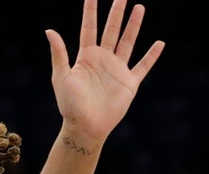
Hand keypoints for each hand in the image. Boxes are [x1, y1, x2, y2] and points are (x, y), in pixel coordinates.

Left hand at [46, 0, 163, 147]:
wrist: (85, 126)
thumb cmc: (70, 105)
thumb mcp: (61, 77)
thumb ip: (59, 53)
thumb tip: (49, 30)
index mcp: (86, 56)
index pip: (89, 27)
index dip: (90, 11)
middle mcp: (103, 59)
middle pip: (111, 30)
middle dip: (117, 12)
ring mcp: (117, 70)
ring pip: (127, 42)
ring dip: (134, 26)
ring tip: (139, 7)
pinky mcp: (129, 83)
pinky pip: (143, 66)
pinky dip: (151, 56)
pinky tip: (159, 44)